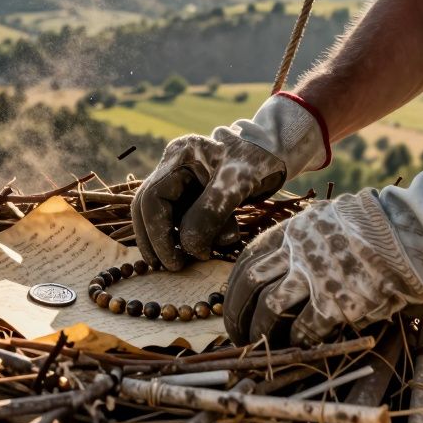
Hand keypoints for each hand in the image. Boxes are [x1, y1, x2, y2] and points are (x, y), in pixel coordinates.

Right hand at [132, 93, 328, 270]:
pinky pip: (182, 221)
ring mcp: (180, 182)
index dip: (158, 233)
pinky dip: (191, 238)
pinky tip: (204, 249)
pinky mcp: (191, 196)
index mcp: (178, 156)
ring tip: (188, 261)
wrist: (275, 155)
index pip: (152, 199)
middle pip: (147, 209)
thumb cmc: (257, 162)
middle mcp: (172, 168)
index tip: (174, 260)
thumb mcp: (235, 186)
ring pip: (163, 218)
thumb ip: (209, 214)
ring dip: (174, 241)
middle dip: (156, 241)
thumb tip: (189, 248)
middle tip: (171, 267)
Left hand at [224, 144, 422, 345]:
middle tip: (235, 332)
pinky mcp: (336, 303)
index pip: (249, 257)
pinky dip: (296, 342)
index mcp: (295, 230)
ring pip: (268, 309)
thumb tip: (289, 261)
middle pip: (248, 284)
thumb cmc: (382, 226)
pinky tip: (298, 348)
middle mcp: (297, 252)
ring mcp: (315, 277)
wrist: (417, 231)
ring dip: (258, 332)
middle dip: (235, 311)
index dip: (234, 283)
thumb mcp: (333, 218)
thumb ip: (307, 238)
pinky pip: (303, 329)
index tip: (232, 300)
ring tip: (257, 347)